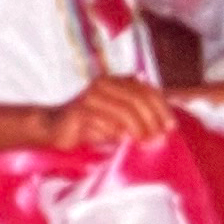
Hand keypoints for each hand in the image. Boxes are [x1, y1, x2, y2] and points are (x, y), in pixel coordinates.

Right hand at [46, 75, 173, 149]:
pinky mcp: (79, 112)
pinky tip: (120, 142)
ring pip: (124, 112)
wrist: (53, 126)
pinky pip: (105, 124)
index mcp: (115, 81)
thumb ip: (136, 113)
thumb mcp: (115, 115)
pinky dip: (116, 135)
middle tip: (158, 138)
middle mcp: (103, 84)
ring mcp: (90, 97)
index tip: (170, 126)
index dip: (162, 108)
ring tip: (143, 143)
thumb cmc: (89, 123)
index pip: (146, 90)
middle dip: (152, 121)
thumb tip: (164, 126)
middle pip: (137, 100)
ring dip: (138, 130)